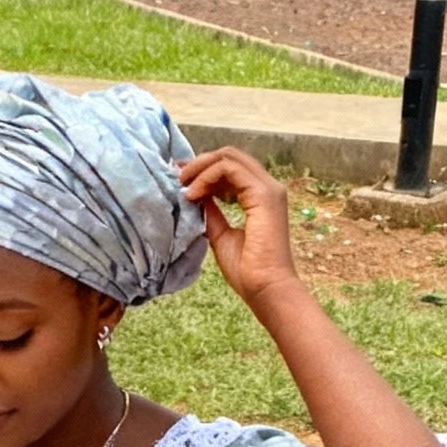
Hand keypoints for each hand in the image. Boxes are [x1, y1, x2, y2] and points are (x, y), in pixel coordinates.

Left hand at [179, 146, 297, 312]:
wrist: (266, 289)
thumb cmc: (248, 271)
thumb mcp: (221, 236)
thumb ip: (212, 213)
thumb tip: (196, 197)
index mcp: (260, 197)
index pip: (231, 168)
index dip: (204, 168)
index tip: (180, 179)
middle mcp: (268, 187)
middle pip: (230, 156)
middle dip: (200, 163)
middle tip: (178, 178)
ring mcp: (268, 189)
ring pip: (229, 157)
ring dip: (201, 168)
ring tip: (183, 186)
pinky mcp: (263, 194)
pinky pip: (229, 169)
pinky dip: (206, 177)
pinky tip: (193, 195)